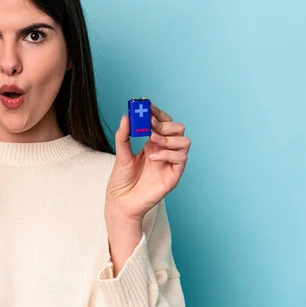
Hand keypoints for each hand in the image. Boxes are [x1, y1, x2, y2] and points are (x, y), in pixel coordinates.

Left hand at [105, 102, 190, 223]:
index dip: (157, 112)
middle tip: (149, 125)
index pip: (163, 122)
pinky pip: (181, 158)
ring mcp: (170, 162)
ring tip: (151, 141)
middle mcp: (164, 150)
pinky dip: (168, 154)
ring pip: (184, 141)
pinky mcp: (173, 175)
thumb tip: (126, 116)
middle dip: (164, 124)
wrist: (120, 201)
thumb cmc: (121, 179)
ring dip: (168, 138)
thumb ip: (123, 136)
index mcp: (152, 143)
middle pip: (178, 128)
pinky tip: (152, 157)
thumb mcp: (120, 154)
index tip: (147, 105)